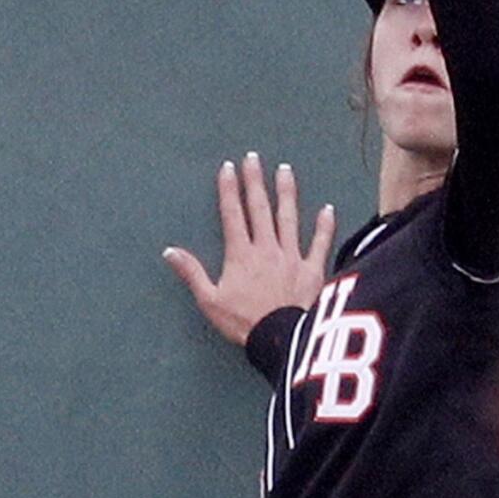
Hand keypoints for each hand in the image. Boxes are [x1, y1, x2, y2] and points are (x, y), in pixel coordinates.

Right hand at [163, 154, 335, 345]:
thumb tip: (170, 251)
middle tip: (254, 158)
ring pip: (288, 218)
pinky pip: (320, 244)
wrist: (280, 340)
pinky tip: (328, 208)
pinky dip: (325, 226)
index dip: (229, 189)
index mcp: (241, 255)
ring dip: (286, 193)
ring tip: (285, 170)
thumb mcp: (210, 301)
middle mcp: (267, 248)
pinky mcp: (312, 270)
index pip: (233, 214)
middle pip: (259, 209)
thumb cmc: (243, 323)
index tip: (228, 167)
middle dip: (255, 181)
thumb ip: (192, 273)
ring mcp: (292, 257)